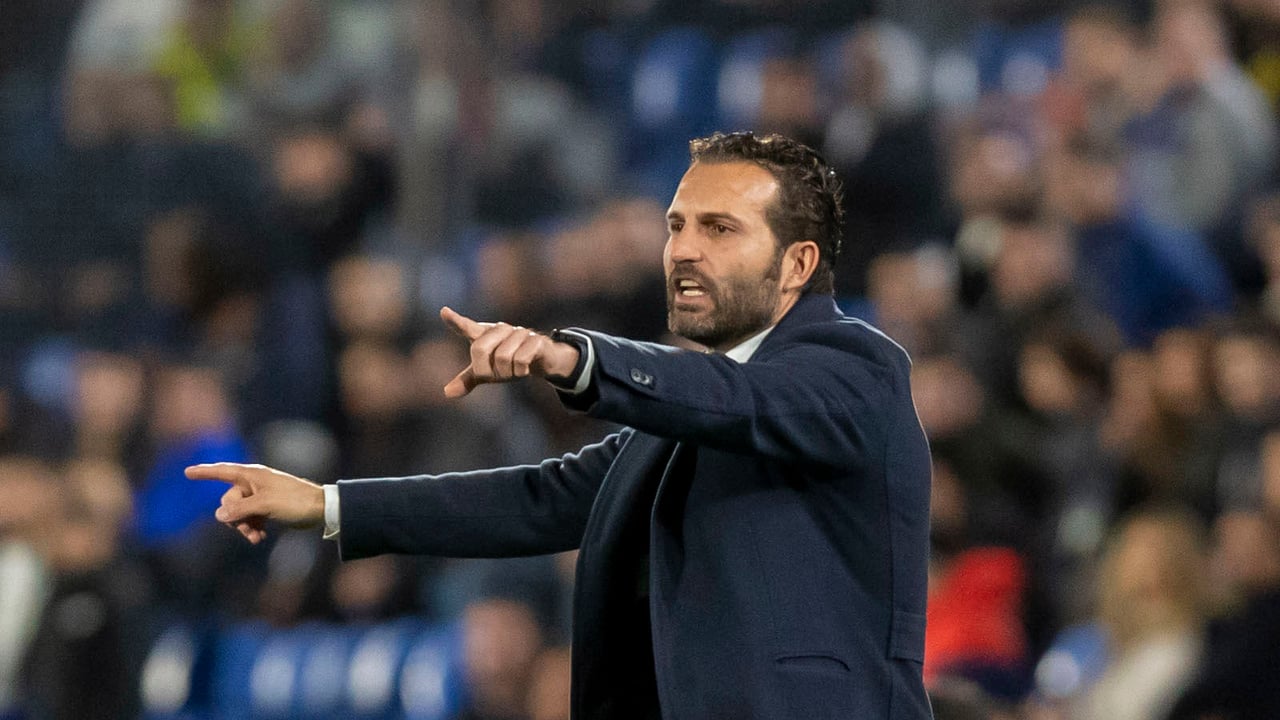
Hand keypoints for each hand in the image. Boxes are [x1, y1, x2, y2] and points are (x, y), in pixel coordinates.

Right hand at [185, 463, 324, 543]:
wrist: (319, 509)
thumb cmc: (294, 501)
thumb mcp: (265, 505)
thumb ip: (240, 509)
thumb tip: (219, 514)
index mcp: (252, 475)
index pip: (222, 471)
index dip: (204, 472)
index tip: (187, 472)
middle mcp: (253, 483)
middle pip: (228, 501)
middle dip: (234, 518)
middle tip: (247, 530)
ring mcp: (259, 496)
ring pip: (238, 513)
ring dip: (243, 526)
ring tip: (255, 538)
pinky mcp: (266, 507)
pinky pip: (249, 518)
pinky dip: (252, 527)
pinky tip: (260, 536)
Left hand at [440, 306, 578, 398]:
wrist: (541, 360)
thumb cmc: (508, 363)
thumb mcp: (486, 372)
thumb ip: (467, 380)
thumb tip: (447, 393)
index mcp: (483, 335)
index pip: (466, 326)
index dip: (455, 320)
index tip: (444, 312)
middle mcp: (499, 330)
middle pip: (479, 349)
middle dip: (486, 370)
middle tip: (497, 374)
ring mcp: (518, 333)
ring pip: (502, 357)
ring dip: (507, 372)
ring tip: (513, 370)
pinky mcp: (536, 340)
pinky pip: (521, 359)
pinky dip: (520, 371)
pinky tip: (524, 369)